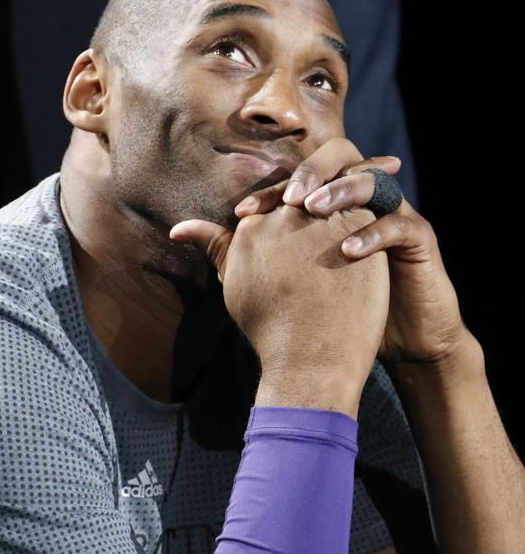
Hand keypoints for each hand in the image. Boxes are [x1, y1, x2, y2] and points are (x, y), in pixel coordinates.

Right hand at [169, 189, 389, 406]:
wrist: (309, 358)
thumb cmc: (270, 329)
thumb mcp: (234, 284)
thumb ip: (213, 246)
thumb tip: (177, 228)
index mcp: (253, 226)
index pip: (275, 204)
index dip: (294, 224)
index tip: (308, 251)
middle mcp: (285, 216)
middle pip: (305, 195)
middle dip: (320, 209)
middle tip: (341, 235)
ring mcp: (322, 221)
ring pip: (338, 198)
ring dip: (349, 212)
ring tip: (354, 244)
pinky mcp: (358, 230)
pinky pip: (369, 210)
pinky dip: (372, 224)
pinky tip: (375, 245)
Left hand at [233, 137, 469, 367]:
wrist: (397, 341)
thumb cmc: (339, 312)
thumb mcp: (279, 280)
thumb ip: (233, 252)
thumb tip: (176, 231)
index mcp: (331, 205)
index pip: (301, 177)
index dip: (271, 190)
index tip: (242, 213)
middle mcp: (362, 201)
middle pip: (340, 158)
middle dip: (310, 173)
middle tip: (288, 201)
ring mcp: (392, 214)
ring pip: (372, 180)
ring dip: (340, 192)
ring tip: (313, 213)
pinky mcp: (419, 239)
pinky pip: (399, 223)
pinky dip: (373, 233)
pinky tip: (347, 252)